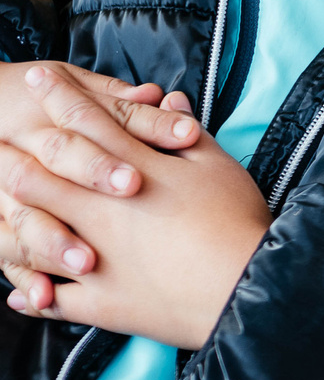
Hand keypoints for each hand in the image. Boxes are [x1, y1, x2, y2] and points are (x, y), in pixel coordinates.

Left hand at [0, 66, 268, 348]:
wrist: (244, 286)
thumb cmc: (235, 221)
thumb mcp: (218, 167)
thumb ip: (185, 134)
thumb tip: (168, 101)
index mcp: (134, 171)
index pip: (89, 123)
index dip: (61, 96)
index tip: (36, 77)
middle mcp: (101, 211)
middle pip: (43, 175)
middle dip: (13, 153)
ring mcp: (94, 259)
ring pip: (36, 236)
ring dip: (10, 221)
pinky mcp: (100, 303)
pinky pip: (55, 300)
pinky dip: (34, 295)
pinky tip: (21, 294)